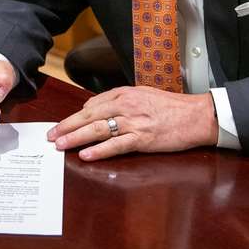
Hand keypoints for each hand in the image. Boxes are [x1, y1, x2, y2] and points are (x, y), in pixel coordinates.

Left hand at [47, 86, 217, 160]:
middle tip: (51, 135)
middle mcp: (127, 106)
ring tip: (60, 145)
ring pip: (98, 130)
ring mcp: (134, 123)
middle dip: (67, 126)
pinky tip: (86, 155)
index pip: (92, 104)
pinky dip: (99, 151)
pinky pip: (116, 145)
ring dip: (76, 138)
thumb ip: (119, 99)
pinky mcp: (143, 139)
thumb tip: (95, 109)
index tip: (61, 125)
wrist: (197, 116)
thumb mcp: (143, 94)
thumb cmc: (171, 106)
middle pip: (89, 116)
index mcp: (125, 94)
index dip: (74, 116)